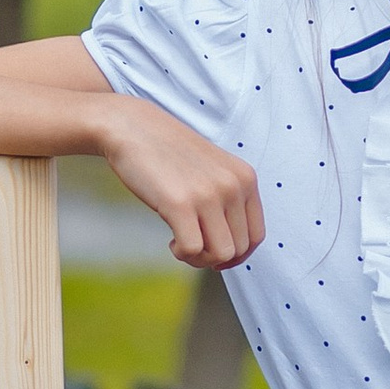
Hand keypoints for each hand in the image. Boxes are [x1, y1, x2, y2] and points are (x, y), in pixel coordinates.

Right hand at [100, 102, 264, 270]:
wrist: (133, 128)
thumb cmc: (169, 155)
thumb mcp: (213, 172)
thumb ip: (228, 200)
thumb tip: (231, 251)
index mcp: (245, 178)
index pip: (256, 235)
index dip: (237, 254)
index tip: (214, 253)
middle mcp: (233, 186)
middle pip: (238, 249)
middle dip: (214, 259)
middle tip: (192, 247)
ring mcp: (208, 195)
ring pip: (220, 254)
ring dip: (199, 259)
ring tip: (182, 244)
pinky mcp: (180, 204)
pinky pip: (193, 249)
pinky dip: (182, 253)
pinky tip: (171, 241)